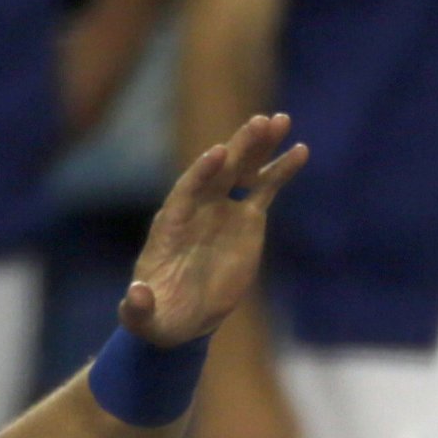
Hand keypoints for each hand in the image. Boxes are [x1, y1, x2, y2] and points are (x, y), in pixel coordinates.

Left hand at [121, 113, 308, 349]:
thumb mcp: (142, 316)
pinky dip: (281, 169)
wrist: (181, 316)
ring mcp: (222, 209)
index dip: (203, 171)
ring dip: (262, 145)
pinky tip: (300, 150)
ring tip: (282, 121)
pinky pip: (265, 188)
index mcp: (172, 223)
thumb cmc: (156, 316)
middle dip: (239, 146)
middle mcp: (197, 207)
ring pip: (242, 170)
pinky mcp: (245, 220)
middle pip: (219, 169)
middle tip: (261, 121)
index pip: (187, 189)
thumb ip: (137, 306)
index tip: (220, 153)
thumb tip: (138, 296)